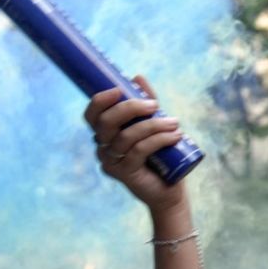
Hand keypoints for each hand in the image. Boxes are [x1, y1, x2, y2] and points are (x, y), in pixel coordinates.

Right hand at [83, 76, 188, 210]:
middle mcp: (103, 147)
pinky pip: (139, 150)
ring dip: (153, 125)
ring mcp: (111, 162)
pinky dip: (159, 139)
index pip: (92, 115)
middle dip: (130, 108)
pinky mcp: (124, 173)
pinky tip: (175, 136)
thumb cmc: (161, 157)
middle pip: (106, 122)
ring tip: (175, 123)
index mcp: (106, 134)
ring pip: (126, 136)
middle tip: (155, 105)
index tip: (120, 89)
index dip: (100, 100)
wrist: (169, 191)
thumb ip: (146, 104)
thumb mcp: (155, 126)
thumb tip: (137, 77)